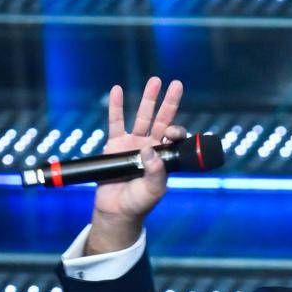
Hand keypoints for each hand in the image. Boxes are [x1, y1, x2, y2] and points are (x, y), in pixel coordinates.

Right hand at [86, 76, 185, 255]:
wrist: (117, 209)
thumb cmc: (139, 202)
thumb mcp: (153, 191)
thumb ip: (156, 173)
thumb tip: (151, 151)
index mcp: (165, 157)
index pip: (174, 137)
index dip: (176, 130)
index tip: (171, 132)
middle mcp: (151, 146)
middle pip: (162, 119)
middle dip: (169, 102)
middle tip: (176, 84)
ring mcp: (133, 143)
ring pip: (142, 116)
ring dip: (148, 99)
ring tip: (155, 81)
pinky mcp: (115, 144)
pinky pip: (115, 121)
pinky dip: (115, 106)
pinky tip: (117, 90)